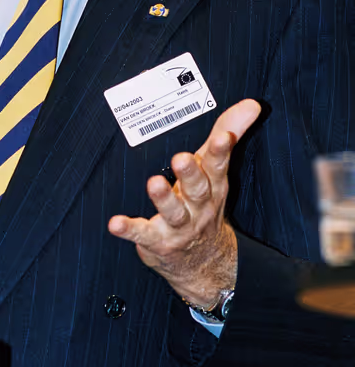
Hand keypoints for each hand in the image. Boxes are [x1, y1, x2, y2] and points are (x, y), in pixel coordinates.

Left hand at [108, 98, 260, 306]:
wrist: (204, 263)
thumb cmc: (204, 204)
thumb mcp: (217, 171)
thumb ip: (229, 133)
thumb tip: (251, 104)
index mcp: (213, 187)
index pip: (218, 167)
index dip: (221, 152)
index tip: (222, 137)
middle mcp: (199, 207)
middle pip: (197, 189)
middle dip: (190, 174)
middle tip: (181, 158)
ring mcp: (179, 226)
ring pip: (173, 212)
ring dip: (163, 198)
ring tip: (154, 183)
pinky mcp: (157, 241)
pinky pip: (142, 234)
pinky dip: (129, 229)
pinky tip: (115, 223)